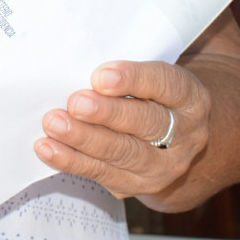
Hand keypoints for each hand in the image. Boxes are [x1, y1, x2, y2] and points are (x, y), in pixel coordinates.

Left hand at [35, 60, 209, 201]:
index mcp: (191, 97)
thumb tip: (81, 54)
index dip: (133, 79)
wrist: (174, 136)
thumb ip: (129, 66)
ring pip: (123, 153)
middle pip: (146, 123)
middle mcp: (185, 134)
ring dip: (84, 138)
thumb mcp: (153, 73)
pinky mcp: (138, 185)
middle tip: (74, 102)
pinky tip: (48, 148)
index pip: (166, 84)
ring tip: (54, 123)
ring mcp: (164, 165)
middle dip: (107, 114)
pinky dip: (72, 160)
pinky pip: (102, 173)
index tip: (100, 75)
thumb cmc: (153, 93)